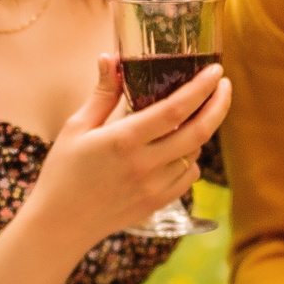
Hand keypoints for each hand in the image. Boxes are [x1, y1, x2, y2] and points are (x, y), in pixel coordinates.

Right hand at [28, 55, 230, 249]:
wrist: (60, 225)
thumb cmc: (63, 172)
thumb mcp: (77, 127)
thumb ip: (102, 94)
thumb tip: (110, 58)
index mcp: (123, 140)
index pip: (175, 109)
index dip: (201, 88)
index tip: (215, 71)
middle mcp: (144, 164)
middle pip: (198, 131)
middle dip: (218, 104)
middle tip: (223, 85)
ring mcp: (153, 187)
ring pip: (195, 154)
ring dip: (201, 131)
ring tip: (193, 115)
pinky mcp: (156, 204)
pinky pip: (188, 177)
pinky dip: (190, 159)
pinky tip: (178, 149)